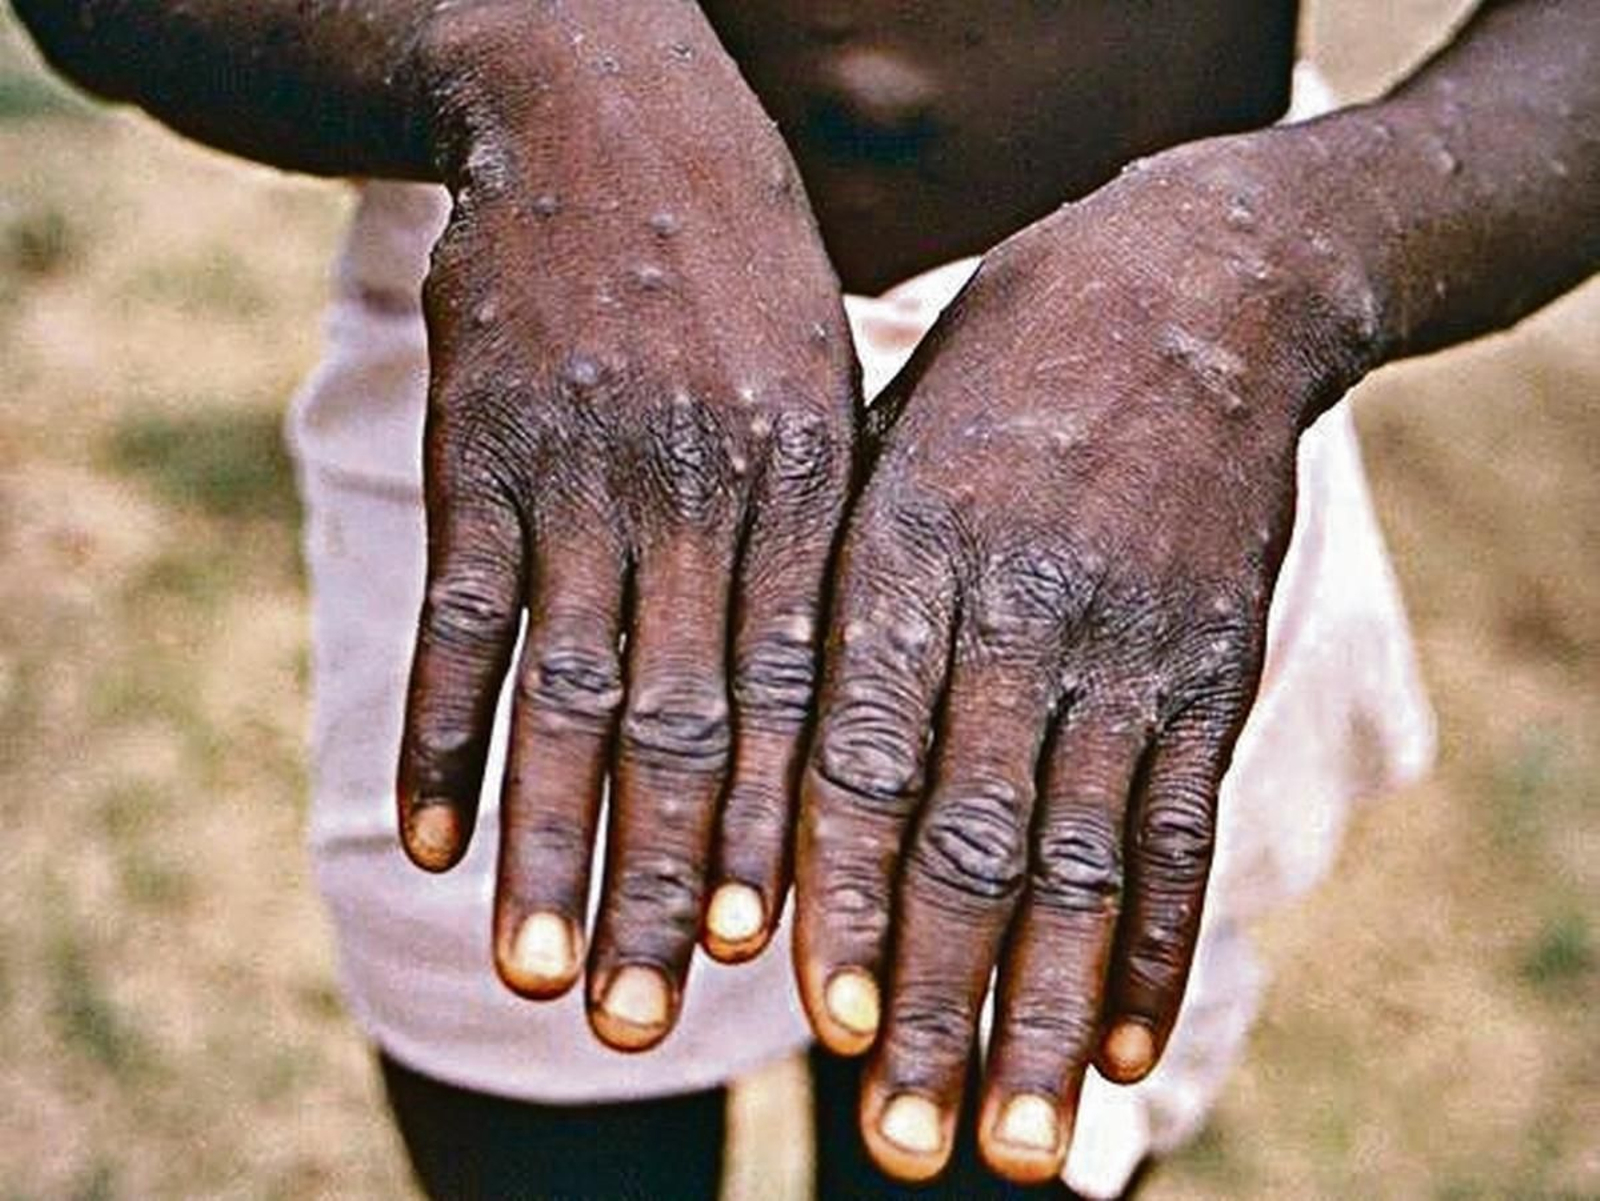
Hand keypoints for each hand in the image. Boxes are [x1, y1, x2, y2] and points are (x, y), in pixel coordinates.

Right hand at [396, 3, 856, 1050]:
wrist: (606, 112)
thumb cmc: (742, 270)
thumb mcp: (829, 383)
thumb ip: (829, 534)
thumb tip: (840, 698)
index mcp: (807, 488)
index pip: (800, 694)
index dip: (782, 832)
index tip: (772, 957)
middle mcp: (699, 496)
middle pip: (685, 725)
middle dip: (669, 880)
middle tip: (652, 1020)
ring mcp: (581, 475)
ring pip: (565, 693)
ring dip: (549, 842)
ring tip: (540, 971)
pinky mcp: (479, 454)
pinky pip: (458, 616)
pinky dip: (437, 732)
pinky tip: (424, 838)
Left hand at [793, 137, 1377, 1180]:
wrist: (1192, 289)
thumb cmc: (994, 374)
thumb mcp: (878, 443)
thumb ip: (826, 592)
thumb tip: (753, 756)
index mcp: (904, 553)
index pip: (859, 753)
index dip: (838, 891)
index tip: (812, 1017)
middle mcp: (1016, 612)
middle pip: (968, 838)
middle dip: (931, 1001)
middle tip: (900, 1144)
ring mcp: (1127, 645)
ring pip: (1078, 862)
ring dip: (1038, 1012)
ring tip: (1005, 1143)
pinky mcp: (1212, 666)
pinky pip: (1182, 825)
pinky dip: (1154, 946)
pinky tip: (1117, 1046)